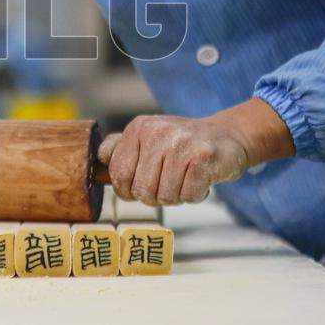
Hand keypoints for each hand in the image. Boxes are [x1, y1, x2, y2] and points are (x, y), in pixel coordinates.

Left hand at [98, 98, 293, 205]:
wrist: (226, 136)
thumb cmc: (182, 143)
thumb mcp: (148, 136)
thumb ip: (121, 147)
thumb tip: (99, 159)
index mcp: (139, 128)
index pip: (118, 173)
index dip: (127, 190)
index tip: (139, 187)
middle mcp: (158, 132)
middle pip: (142, 190)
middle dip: (155, 195)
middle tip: (169, 182)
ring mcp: (182, 144)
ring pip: (165, 196)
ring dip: (176, 196)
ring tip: (185, 178)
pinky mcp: (204, 158)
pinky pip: (189, 196)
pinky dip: (195, 195)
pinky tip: (199, 179)